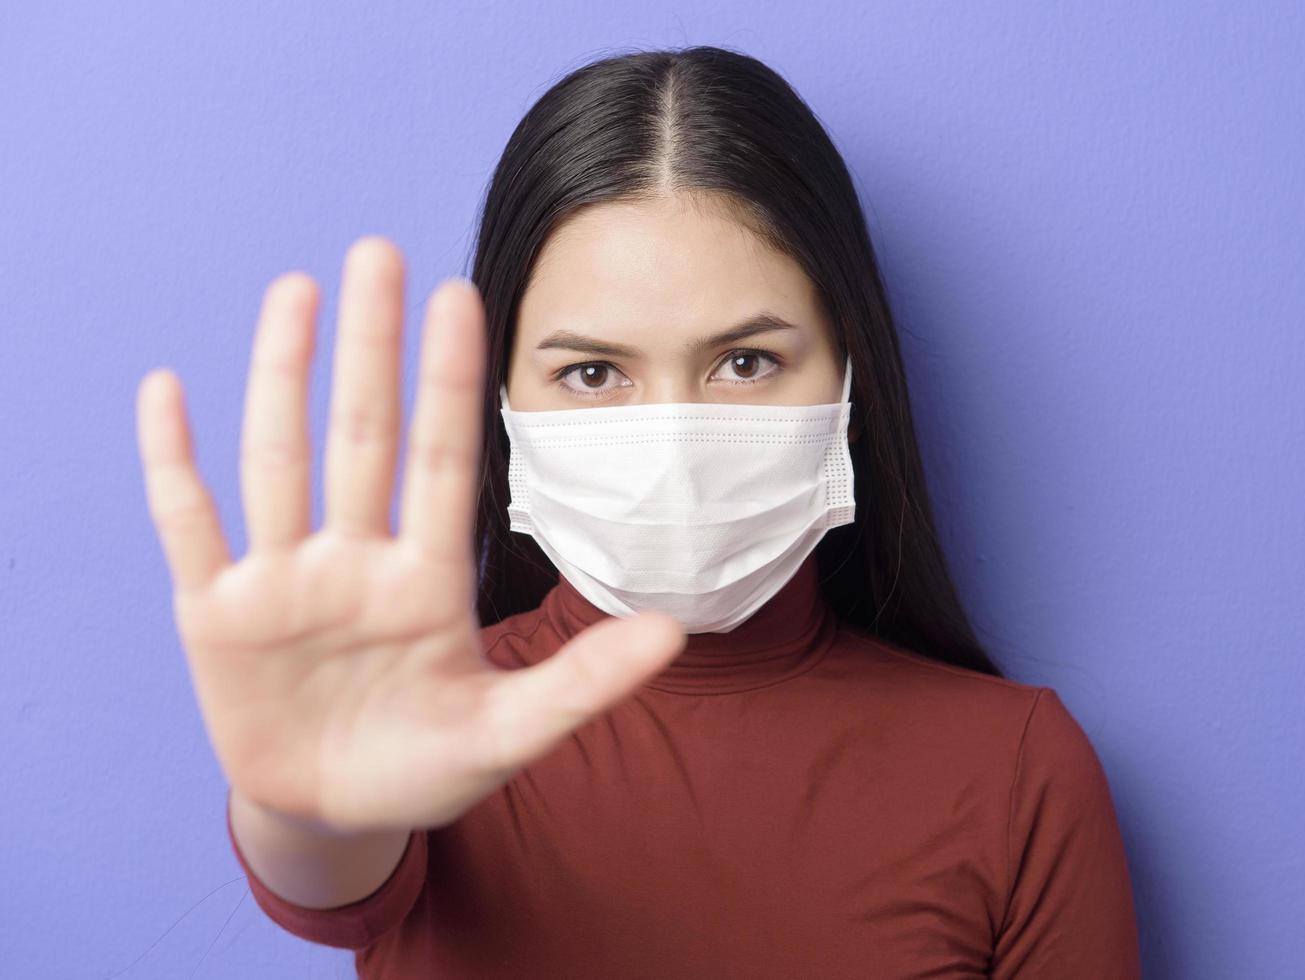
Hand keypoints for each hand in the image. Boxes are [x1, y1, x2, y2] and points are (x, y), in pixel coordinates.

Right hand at [135, 236, 685, 834]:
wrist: (336, 815)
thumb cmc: (427, 766)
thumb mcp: (509, 732)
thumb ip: (582, 682)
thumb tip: (675, 631)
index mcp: (428, 580)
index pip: (444, 460)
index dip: (450, 382)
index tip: (462, 296)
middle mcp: (356, 560)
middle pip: (362, 435)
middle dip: (369, 347)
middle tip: (378, 251)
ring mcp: (283, 580)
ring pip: (279, 458)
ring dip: (280, 376)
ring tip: (294, 290)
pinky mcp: (215, 614)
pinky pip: (188, 523)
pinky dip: (172, 463)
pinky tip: (165, 390)